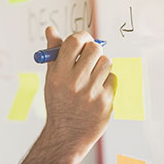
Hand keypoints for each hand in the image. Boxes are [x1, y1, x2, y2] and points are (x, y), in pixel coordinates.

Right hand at [42, 27, 115, 147]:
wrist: (67, 134)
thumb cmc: (59, 103)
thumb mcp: (51, 78)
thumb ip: (54, 53)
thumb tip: (51, 29)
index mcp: (59, 74)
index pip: (74, 42)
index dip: (82, 37)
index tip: (83, 41)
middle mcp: (75, 83)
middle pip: (95, 49)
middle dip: (94, 50)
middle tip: (90, 57)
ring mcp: (92, 93)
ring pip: (107, 62)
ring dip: (101, 66)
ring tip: (92, 77)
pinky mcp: (105, 101)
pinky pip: (112, 79)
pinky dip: (107, 82)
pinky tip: (96, 91)